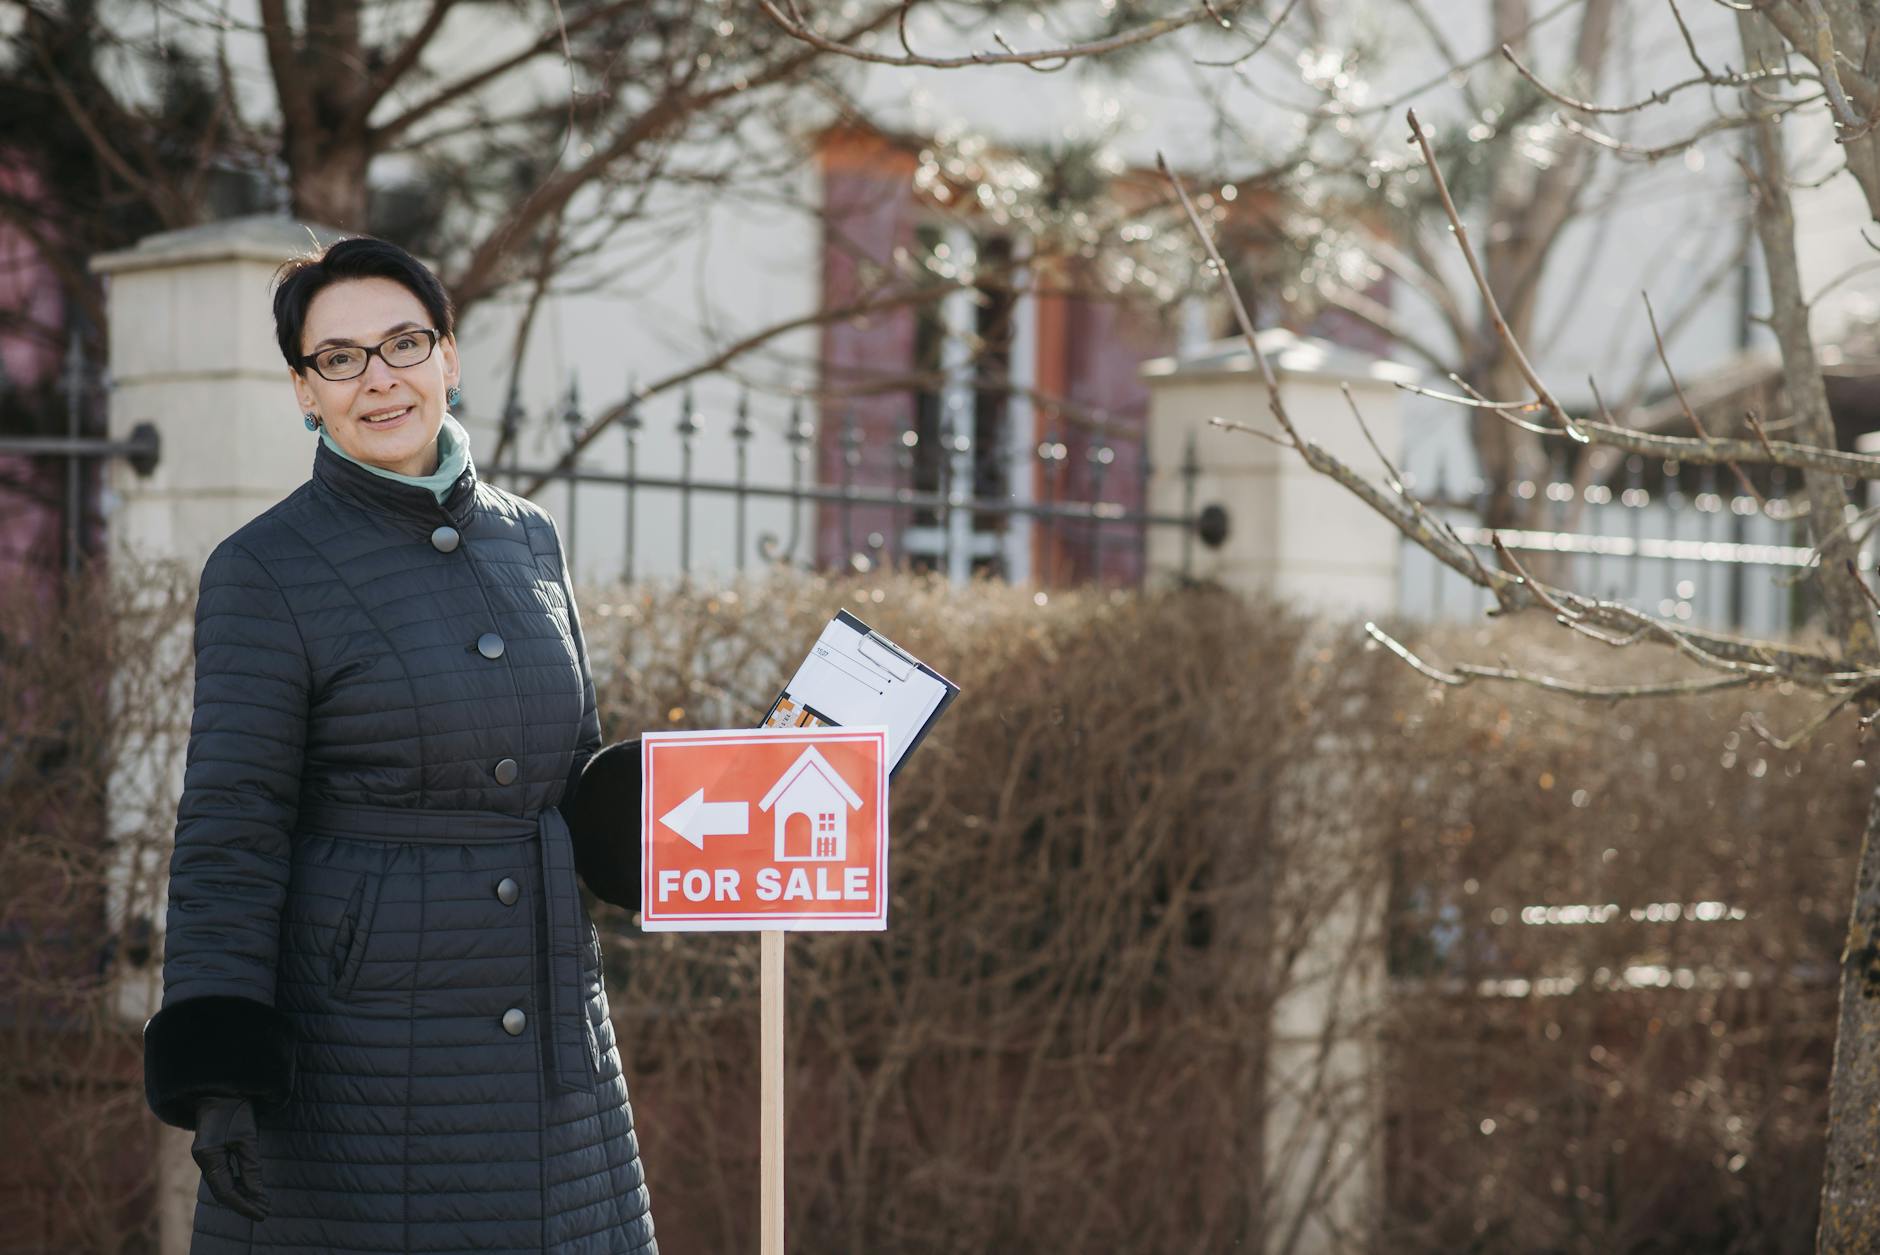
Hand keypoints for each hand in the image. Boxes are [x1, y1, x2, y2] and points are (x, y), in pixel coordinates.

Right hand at [192, 1097, 269, 1220]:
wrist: (222, 1089)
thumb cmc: (236, 1111)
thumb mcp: (248, 1138)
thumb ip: (252, 1167)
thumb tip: (258, 1194)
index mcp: (209, 1157)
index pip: (226, 1191)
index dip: (244, 1205)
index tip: (262, 1213)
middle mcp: (204, 1160)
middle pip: (223, 1191)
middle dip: (244, 1203)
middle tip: (265, 1212)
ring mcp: (206, 1157)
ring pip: (223, 1184)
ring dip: (242, 1194)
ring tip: (262, 1203)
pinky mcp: (212, 1152)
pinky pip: (223, 1175)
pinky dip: (238, 1183)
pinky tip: (251, 1188)